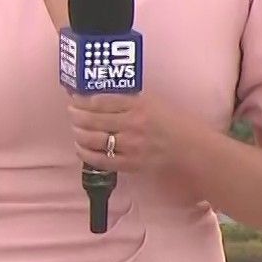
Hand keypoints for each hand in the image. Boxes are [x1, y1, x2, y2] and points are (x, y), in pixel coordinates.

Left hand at [67, 90, 194, 179]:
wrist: (190, 149)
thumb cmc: (173, 122)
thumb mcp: (153, 102)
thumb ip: (128, 99)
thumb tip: (99, 97)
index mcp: (139, 105)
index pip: (100, 100)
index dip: (82, 99)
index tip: (75, 97)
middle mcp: (132, 124)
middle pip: (91, 119)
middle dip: (75, 114)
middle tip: (71, 111)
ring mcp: (130, 145)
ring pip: (92, 139)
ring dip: (78, 133)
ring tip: (76, 128)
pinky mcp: (130, 164)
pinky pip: (100, 160)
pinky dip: (85, 153)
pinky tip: (81, 147)